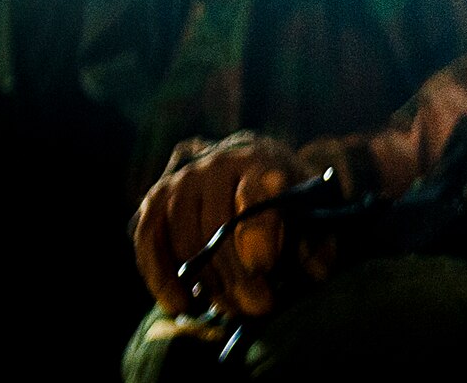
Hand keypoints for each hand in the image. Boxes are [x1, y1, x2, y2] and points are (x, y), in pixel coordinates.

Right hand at [132, 132, 316, 318]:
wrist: (245, 170)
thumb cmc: (284, 195)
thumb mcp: (310, 207)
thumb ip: (317, 237)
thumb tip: (316, 272)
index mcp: (261, 158)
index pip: (257, 190)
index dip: (259, 230)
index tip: (265, 266)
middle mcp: (217, 163)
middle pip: (219, 225)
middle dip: (238, 274)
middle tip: (259, 306)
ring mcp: (182, 180)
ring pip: (185, 237)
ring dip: (206, 281)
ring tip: (231, 309)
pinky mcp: (155, 200)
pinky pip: (149, 241)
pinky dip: (160, 277)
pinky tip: (181, 306)